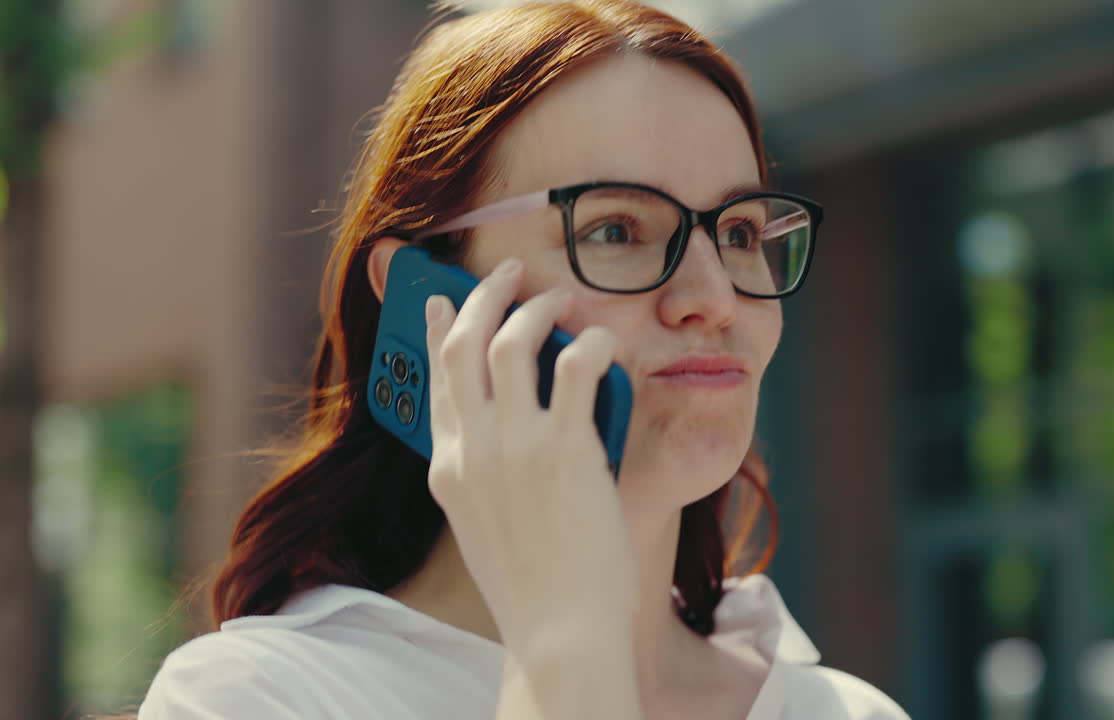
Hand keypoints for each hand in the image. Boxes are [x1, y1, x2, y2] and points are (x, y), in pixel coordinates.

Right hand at [422, 257, 634, 658]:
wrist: (560, 628)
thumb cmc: (532, 583)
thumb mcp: (483, 524)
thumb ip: (483, 473)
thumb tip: (505, 428)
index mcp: (447, 467)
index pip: (434, 379)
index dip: (438, 331)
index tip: (441, 302)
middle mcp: (472, 449)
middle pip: (464, 344)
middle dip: (484, 295)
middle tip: (511, 274)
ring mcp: (515, 447)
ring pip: (512, 342)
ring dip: (539, 307)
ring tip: (563, 297)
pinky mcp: (565, 450)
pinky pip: (576, 367)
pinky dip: (591, 343)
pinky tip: (605, 344)